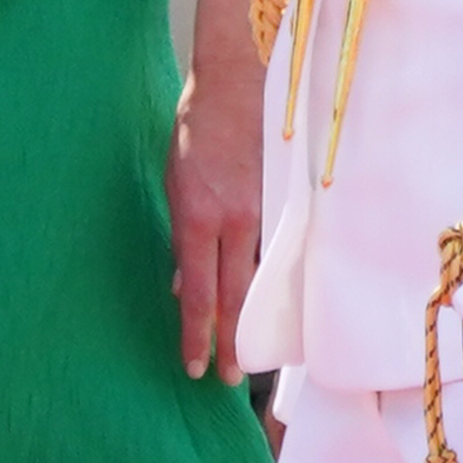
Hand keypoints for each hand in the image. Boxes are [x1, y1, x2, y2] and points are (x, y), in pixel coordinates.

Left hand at [167, 53, 264, 382]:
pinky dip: (275, 280)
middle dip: (231, 342)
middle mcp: (236, 223)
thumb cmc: (198, 130)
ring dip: (254, 318)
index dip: (195, 334)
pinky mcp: (288, 203)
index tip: (193, 367)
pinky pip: (280, 251)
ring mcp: (267, 213)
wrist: (240, 82)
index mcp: (199, 218)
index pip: (196, 292)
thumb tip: (177, 281)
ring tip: (254, 353)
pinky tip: (277, 302)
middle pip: (233, 297)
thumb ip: (179, 236)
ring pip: (261, 279)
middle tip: (231, 380)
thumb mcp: (173, 183)